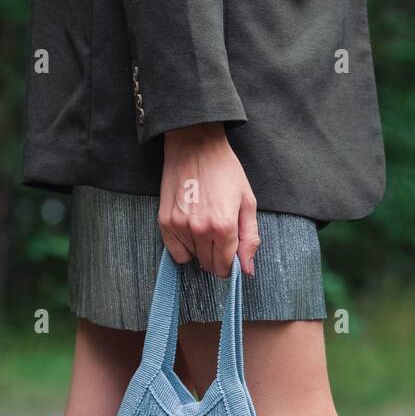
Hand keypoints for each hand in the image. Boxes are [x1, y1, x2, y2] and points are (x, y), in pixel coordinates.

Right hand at [159, 123, 258, 277]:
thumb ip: (249, 238)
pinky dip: (183, 247)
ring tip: (203, 222)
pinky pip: (175, 252)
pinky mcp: (165, 222)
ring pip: (193, 258)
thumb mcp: (247, 202)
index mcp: (224, 226)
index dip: (230, 264)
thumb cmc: (224, 170)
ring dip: (200, 249)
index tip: (230, 253)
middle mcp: (200, 230)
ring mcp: (180, 227)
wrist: (195, 145)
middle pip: (209, 265)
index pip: (225, 266)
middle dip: (216, 257)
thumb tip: (246, 270)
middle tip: (218, 234)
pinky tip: (190, 229)